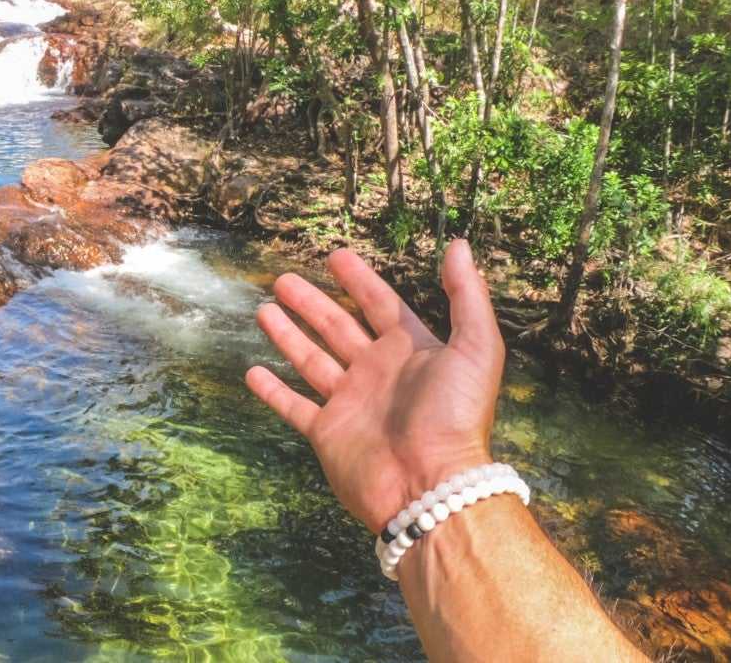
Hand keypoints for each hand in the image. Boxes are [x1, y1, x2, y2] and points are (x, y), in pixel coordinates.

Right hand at [245, 241, 503, 532]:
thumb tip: (459, 245)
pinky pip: (295, 406)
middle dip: (312, 303)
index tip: (335, 255)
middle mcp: (377, 373)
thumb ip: (467, 296)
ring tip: (264, 312)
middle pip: (337, 327)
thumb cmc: (456, 417)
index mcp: (411, 351)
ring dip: (288, 336)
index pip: (380, 304)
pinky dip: (274, 391)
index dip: (359, 279)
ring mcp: (350, 403)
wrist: (430, 485)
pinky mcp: (328, 432)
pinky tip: (253, 372)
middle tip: (283, 280)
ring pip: (312, 360)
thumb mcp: (476, 348)